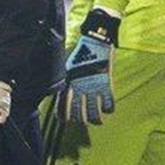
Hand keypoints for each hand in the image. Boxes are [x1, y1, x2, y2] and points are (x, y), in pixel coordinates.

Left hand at [57, 9, 118, 125]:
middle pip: (78, 113)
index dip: (62, 116)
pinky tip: (107, 110)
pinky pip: (108, 103)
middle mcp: (79, 88)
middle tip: (81, 122)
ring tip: (97, 122)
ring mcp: (94, 87)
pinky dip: (108, 109)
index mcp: (68, 83)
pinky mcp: (106, 84)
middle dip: (79, 120)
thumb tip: (56, 91)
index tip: (64, 121)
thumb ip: (62, 80)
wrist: (94, 41)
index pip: (62, 106)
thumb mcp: (65, 67)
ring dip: (95, 120)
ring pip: (94, 113)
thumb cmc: (79, 54)